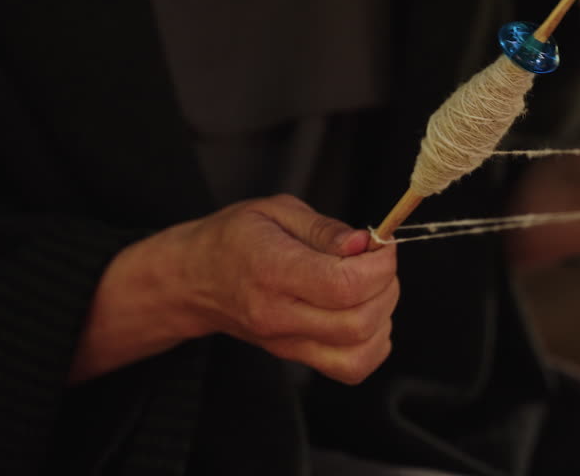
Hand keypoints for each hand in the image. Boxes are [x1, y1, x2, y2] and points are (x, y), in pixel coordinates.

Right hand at [169, 194, 397, 384]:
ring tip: (369, 288)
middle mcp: (279, 315)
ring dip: (382, 318)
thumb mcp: (275, 210)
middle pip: (359, 322)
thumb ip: (324, 228)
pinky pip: (352, 368)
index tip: (380, 245)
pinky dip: (373, 344)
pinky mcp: (295, 356)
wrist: (194, 279)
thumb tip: (363, 244)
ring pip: (360, 353)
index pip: (344, 285)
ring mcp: (287, 343)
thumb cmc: (233, 239)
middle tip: (376, 262)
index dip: (379, 265)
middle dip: (386, 287)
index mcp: (273, 271)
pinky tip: (364, 313)